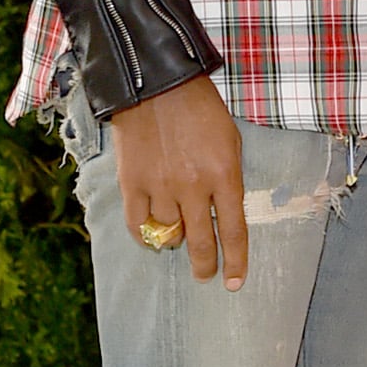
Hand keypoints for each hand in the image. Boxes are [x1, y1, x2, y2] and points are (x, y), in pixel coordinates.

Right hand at [111, 72, 247, 288]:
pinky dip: (146, 236)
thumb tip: (223, 216)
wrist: (156, 84)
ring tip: (178, 232)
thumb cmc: (201, 110)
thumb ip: (229, 179)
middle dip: (205, 267)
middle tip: (205, 275)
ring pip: (168, 235)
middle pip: (201, 243)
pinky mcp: (131, 183)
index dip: (235, 262)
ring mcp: (160, 186)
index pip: (234, 231)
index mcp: (224, 174)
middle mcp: (193, 186)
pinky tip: (152, 234)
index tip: (234, 282)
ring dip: (175, 240)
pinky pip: (138, 225)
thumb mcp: (230, 140)